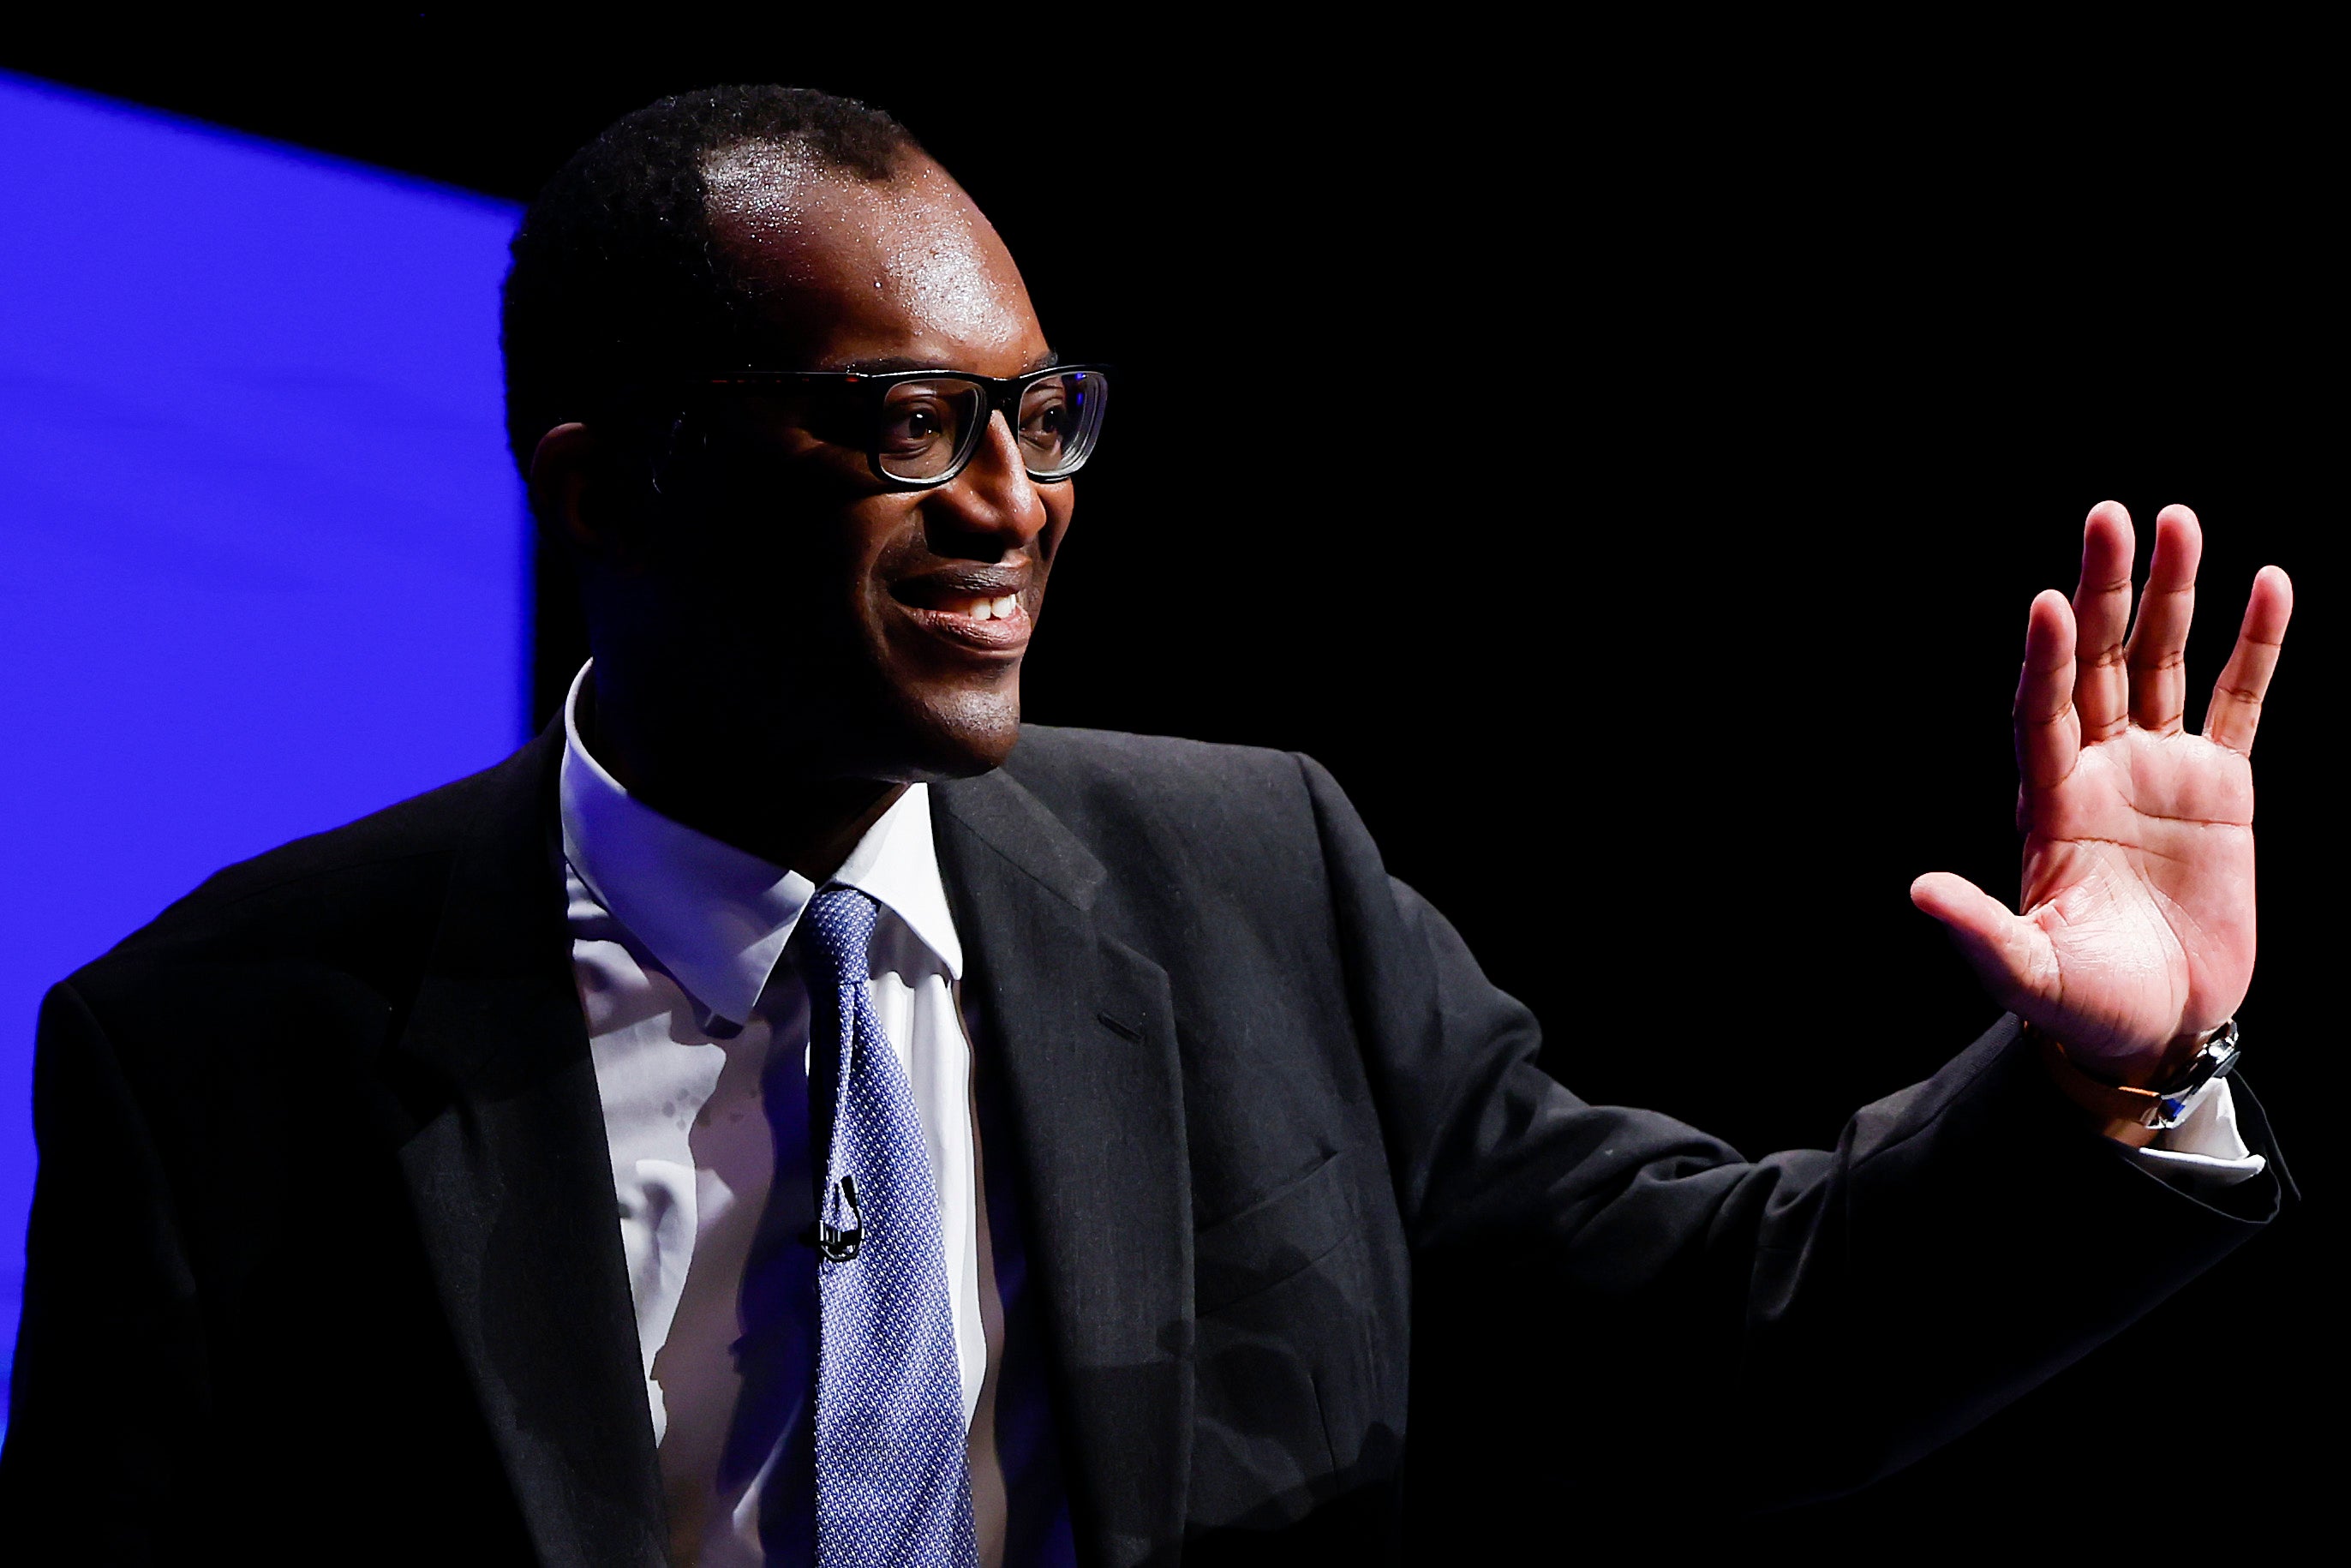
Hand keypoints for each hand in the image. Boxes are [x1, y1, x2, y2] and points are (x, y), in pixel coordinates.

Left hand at [1910, 501, 2291, 1085]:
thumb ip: (1981, 931)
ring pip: (2164, 664)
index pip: (2041, 712)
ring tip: (2179, 521)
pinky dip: (2253, 647)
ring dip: (2173, 595)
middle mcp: (2098, 769)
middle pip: (2100, 663)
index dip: (2048, 660)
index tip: (2050, 603)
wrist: (2155, 1027)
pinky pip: (2237, 703)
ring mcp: (2159, 771)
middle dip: (2105, 592)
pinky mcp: (2221, 788)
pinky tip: (2268, 583)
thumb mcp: (2028, 973)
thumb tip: (1920, 891)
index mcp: (2049, 803)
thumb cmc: (2082, 1005)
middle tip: (2110, 516)